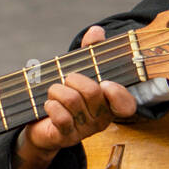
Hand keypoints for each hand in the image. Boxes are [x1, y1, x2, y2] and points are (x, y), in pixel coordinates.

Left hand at [12, 25, 136, 168]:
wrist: (42, 126)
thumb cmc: (65, 97)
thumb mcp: (79, 72)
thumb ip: (90, 52)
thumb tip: (97, 31)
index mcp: (110, 104)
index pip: (126, 105)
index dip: (118, 94)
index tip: (105, 83)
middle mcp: (101, 119)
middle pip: (92, 93)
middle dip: (73, 79)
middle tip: (65, 80)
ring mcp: (84, 130)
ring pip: (72, 100)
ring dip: (57, 91)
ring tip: (54, 93)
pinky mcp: (66, 137)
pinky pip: (60, 117)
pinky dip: (51, 105)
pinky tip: (49, 105)